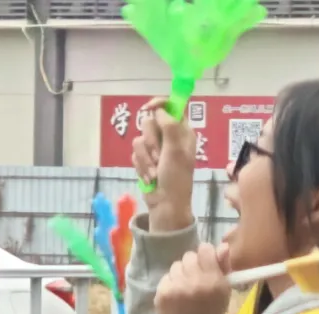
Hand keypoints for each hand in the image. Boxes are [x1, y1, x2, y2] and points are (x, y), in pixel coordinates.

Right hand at [131, 97, 195, 230]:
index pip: (171, 108)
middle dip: (151, 142)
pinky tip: (150, 177)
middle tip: (159, 156)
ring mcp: (156, 148)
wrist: (165, 204)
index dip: (159, 104)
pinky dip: (141, 166)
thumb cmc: (176, 178)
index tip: (148, 108)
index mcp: (183, 132)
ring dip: (145, 159)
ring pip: (139, 140)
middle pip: (150, 122)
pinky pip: (135, 153)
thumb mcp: (176, 151)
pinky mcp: (145, 159)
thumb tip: (159, 110)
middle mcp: (170, 137)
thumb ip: (169, 127)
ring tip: (155, 172)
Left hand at [156, 243, 231, 313]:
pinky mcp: (162, 292)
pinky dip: (171, 284)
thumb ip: (224, 267)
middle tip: (195, 278)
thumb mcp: (224, 292)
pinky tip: (176, 295)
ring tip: (185, 288)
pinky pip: (166, 277)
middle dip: (192, 265)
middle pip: (189, 256)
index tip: (206, 263)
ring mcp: (176, 286)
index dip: (206, 255)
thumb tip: (222, 246)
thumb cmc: (210, 312)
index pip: (205, 249)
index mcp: (213, 280)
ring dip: (181, 274)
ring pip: (176, 265)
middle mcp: (195, 281)